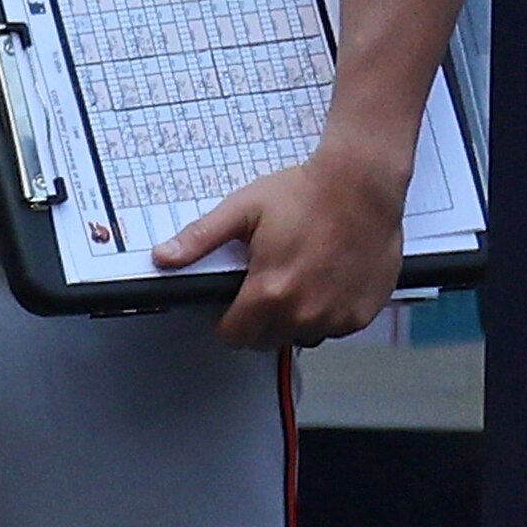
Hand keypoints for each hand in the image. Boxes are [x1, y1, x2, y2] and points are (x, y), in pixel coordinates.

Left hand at [155, 134, 410, 348]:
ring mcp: (337, 317)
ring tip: (296, 280)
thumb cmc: (306, 193)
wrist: (361, 185)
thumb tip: (164, 256)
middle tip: (265, 286)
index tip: (231, 306)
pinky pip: (335, 329)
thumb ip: (200, 239)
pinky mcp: (362, 314)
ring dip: (294, 320)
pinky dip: (326, 314)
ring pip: (303, 336)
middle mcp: (304, 312)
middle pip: (267, 340)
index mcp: (270, 292)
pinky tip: (324, 282)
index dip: (227, 321)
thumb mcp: (242, 210)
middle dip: (258, 321)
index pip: (235, 336)